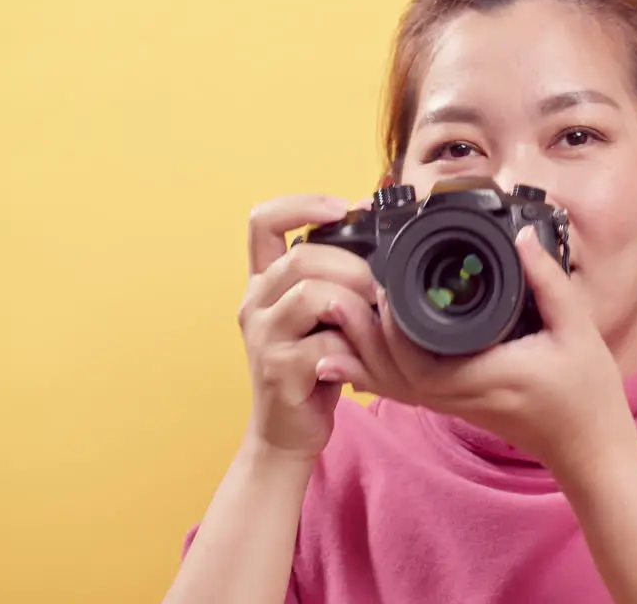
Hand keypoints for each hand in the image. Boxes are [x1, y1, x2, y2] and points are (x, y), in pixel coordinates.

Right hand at [236, 194, 379, 460]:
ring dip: (356, 303)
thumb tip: (376, 234)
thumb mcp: (323, 315)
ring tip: (374, 320)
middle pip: (300, 257)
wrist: (288, 432)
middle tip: (380, 286)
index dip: (301, 205)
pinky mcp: (279, 370)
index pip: (263, 222)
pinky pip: (325, 343)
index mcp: (264, 282)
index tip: (341, 208)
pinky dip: (354, 347)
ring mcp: (263, 337)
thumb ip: (336, 278)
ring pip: (312, 294)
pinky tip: (361, 357)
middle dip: (352, 265)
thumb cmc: (314, 367)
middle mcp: (256, 303)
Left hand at [318, 226, 635, 472]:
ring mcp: (452, 404)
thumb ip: (547, 281)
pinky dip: (375, 368)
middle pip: (388, 373)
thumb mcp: (577, 329)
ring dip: (361, 351)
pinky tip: (352, 349)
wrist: (588, 446)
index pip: (416, 363)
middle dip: (361, 334)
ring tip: (339, 313)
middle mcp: (458, 396)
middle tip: (344, 292)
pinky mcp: (452, 404)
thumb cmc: (586, 394)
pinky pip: (402, 388)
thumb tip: (521, 238)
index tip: (383, 288)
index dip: (389, 330)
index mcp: (484, 377)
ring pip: (389, 384)